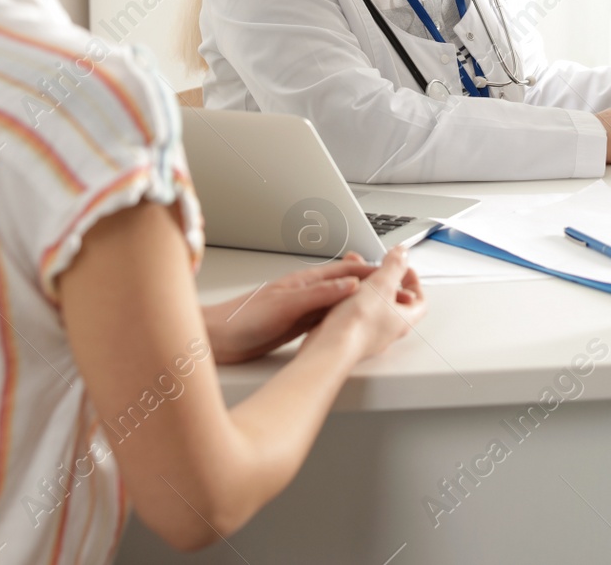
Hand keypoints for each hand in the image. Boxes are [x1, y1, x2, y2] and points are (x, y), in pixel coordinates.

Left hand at [208, 254, 381, 363]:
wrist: (215, 338)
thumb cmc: (240, 318)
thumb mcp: (285, 306)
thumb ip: (319, 295)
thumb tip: (350, 286)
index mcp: (305, 281)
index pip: (347, 273)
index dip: (372, 273)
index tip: (394, 274)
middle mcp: (306, 292)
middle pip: (347, 287)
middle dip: (372, 287)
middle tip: (395, 291)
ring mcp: (301, 308)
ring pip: (339, 303)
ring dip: (359, 303)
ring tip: (380, 306)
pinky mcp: (295, 325)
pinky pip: (327, 319)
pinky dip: (342, 319)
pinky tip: (348, 325)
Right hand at [304, 246, 426, 361]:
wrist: (330, 347)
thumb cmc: (358, 323)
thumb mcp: (381, 283)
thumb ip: (394, 266)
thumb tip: (403, 253)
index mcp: (403, 319)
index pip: (419, 300)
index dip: (414, 281)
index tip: (403, 267)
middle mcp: (388, 331)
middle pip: (395, 303)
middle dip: (386, 282)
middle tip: (378, 270)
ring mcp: (369, 336)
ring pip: (373, 309)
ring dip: (367, 290)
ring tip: (357, 278)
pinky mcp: (350, 337)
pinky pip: (355, 316)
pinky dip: (350, 302)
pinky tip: (340, 295)